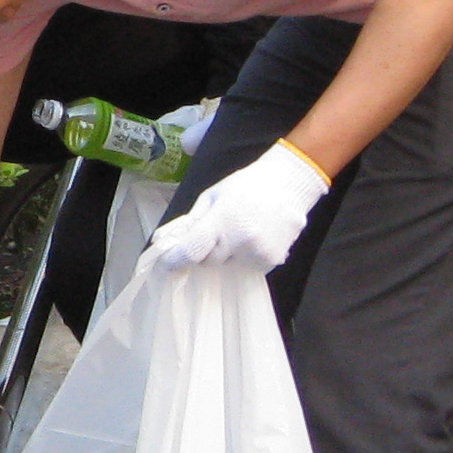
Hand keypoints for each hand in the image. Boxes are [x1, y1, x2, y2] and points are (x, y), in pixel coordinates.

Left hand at [147, 140, 330, 274]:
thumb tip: (163, 242)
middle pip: (208, 261)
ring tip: (240, 230)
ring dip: (227, 254)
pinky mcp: (271, 261)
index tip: (167, 263)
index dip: (175, 260)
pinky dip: (245, 257)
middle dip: (206, 250)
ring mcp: (257, 253)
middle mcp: (240, 240)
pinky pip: (247, 267)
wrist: (289, 184)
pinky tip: (254, 237)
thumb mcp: (211, 197)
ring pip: (228, 266)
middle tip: (217, 231)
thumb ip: (188, 222)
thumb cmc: (246, 186)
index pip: (191, 251)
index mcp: (222, 220)